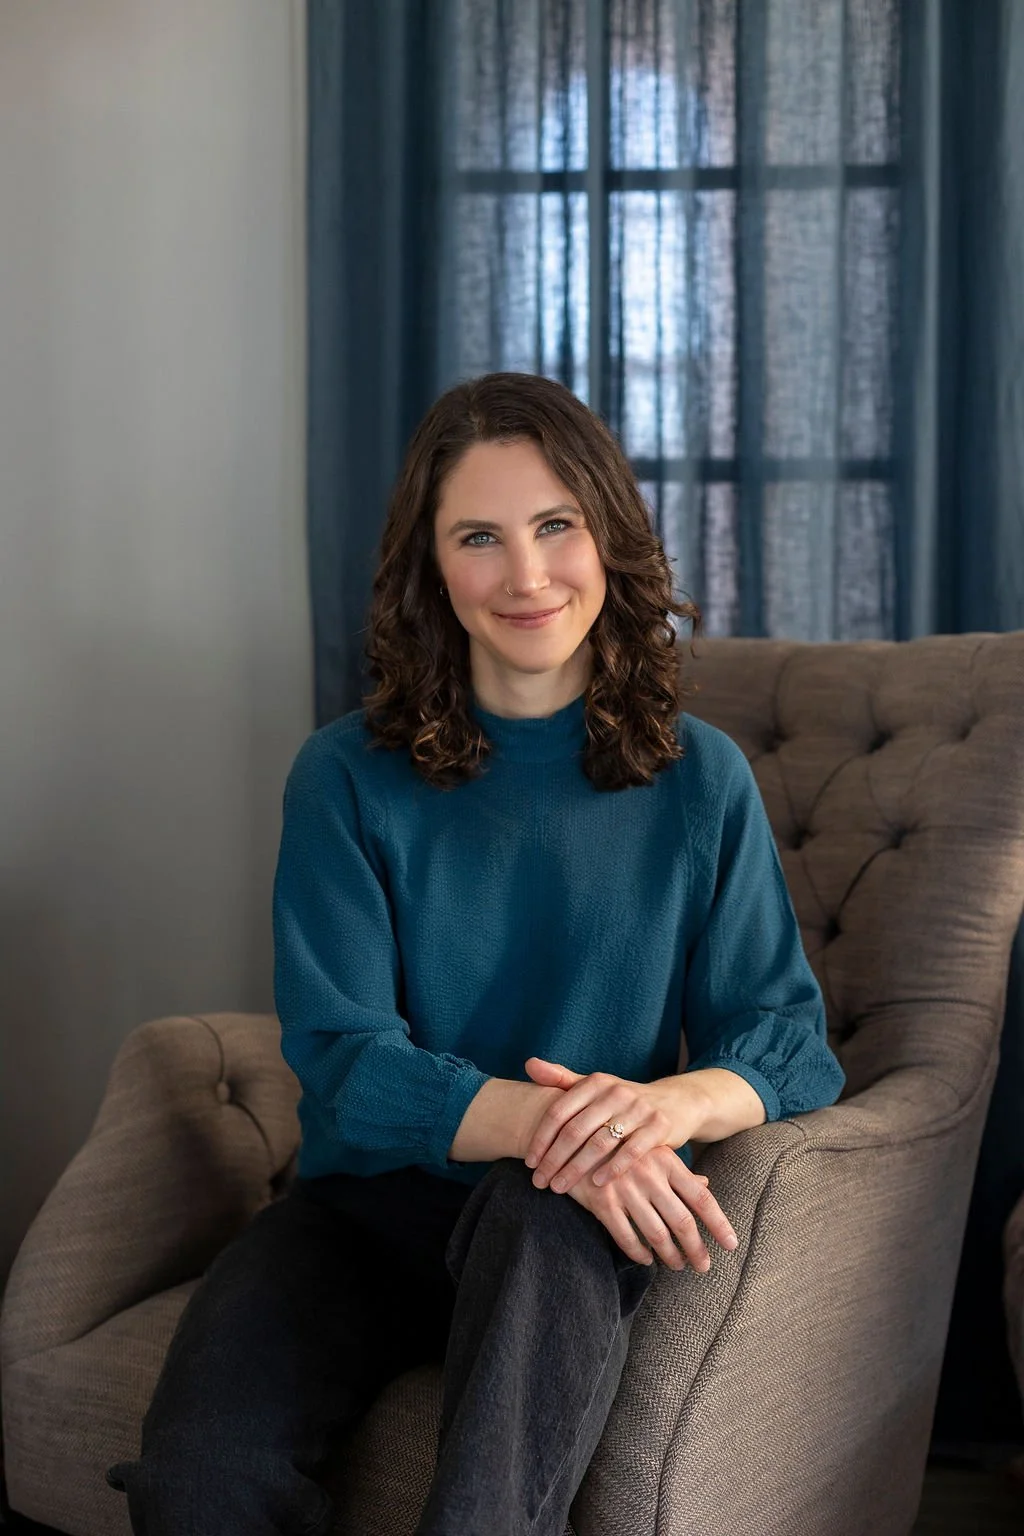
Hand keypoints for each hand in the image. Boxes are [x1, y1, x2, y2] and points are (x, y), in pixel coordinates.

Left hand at [522, 1056, 696, 1194]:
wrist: (675, 1101)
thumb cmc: (623, 1100)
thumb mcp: (594, 1086)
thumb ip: (561, 1078)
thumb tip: (528, 1064)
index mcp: (595, 1083)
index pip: (559, 1112)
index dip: (541, 1138)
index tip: (530, 1162)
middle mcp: (615, 1092)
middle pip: (575, 1130)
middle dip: (554, 1159)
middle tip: (539, 1182)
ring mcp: (638, 1108)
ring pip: (599, 1143)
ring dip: (576, 1169)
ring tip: (560, 1187)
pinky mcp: (659, 1126)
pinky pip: (631, 1151)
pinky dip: (613, 1169)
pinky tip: (597, 1184)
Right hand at [564, 1144, 737, 1270]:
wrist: (572, 1131)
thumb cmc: (618, 1141)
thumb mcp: (651, 1148)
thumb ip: (678, 1170)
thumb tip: (706, 1184)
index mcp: (666, 1161)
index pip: (702, 1198)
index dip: (719, 1224)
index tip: (732, 1245)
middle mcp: (650, 1176)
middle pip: (683, 1222)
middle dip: (696, 1249)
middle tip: (703, 1267)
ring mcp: (626, 1190)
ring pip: (656, 1234)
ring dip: (670, 1255)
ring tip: (677, 1265)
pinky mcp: (602, 1202)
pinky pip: (626, 1237)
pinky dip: (638, 1253)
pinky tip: (645, 1259)